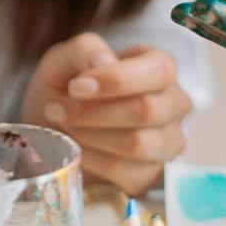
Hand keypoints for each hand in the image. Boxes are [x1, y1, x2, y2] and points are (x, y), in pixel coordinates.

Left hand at [23, 33, 191, 195]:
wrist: (51, 130)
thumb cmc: (66, 89)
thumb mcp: (65, 60)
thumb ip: (85, 50)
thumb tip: (106, 63)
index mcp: (159, 67)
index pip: (158, 71)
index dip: (116, 80)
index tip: (75, 87)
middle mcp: (174, 104)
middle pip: (148, 110)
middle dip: (94, 112)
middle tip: (58, 109)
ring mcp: (168, 142)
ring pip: (139, 144)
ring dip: (91, 136)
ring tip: (66, 127)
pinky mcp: (153, 175)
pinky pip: (129, 174)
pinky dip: (94, 161)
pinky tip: (77, 149)